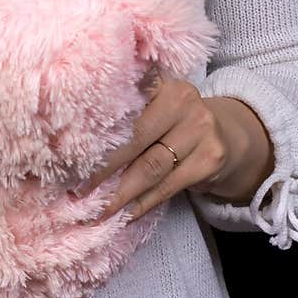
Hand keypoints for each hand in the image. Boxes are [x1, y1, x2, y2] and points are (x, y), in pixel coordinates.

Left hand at [69, 76, 270, 221]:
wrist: (229, 136)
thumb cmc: (176, 123)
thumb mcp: (157, 107)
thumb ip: (128, 117)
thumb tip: (75, 147)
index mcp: (162, 83)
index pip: (124, 106)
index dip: (95, 131)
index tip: (69, 154)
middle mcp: (184, 101)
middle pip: (134, 138)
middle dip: (102, 168)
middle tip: (76, 190)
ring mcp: (201, 129)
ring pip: (150, 167)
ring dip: (120, 194)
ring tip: (97, 209)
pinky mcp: (210, 159)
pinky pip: (168, 186)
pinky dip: (143, 203)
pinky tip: (125, 214)